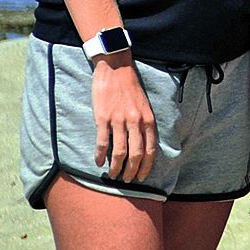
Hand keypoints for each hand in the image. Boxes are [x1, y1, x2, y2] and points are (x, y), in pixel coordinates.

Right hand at [92, 54, 155, 182]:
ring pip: (119, 151)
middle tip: (127, 181)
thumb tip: (143, 143)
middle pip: (136, 154)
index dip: (146, 165)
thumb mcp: (144, 106)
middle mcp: (136, 122)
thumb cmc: (130, 87)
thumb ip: (144, 123)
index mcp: (148, 119)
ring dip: (116, 167)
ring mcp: (119, 120)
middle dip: (132, 171)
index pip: (150, 149)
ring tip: (113, 176)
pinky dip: (100, 155)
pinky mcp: (103, 118)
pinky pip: (102, 142)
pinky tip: (98, 163)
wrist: (116, 68)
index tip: (142, 177)